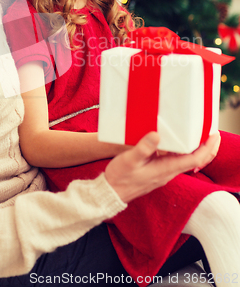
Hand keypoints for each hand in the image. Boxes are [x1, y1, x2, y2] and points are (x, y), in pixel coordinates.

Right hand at [105, 131, 220, 202]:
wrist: (111, 192)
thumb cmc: (120, 177)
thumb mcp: (129, 160)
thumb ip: (143, 148)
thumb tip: (157, 135)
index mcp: (166, 169)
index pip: (195, 159)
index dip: (207, 148)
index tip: (213, 135)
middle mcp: (168, 172)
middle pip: (196, 161)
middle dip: (207, 148)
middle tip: (212, 132)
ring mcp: (164, 173)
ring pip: (187, 161)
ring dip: (196, 148)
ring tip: (199, 133)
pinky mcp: (158, 171)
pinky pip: (177, 161)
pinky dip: (183, 151)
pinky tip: (178, 142)